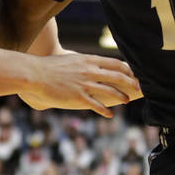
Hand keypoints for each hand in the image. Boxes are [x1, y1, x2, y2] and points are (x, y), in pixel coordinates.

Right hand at [20, 53, 141, 117]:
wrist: (36, 74)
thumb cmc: (51, 66)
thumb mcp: (72, 60)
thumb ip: (85, 63)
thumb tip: (94, 65)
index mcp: (89, 60)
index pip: (114, 63)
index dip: (127, 69)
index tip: (134, 73)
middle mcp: (90, 71)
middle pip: (117, 76)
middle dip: (130, 82)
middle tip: (139, 88)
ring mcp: (85, 85)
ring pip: (110, 91)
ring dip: (121, 96)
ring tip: (126, 100)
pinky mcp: (78, 98)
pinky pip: (97, 105)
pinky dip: (106, 110)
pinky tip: (110, 114)